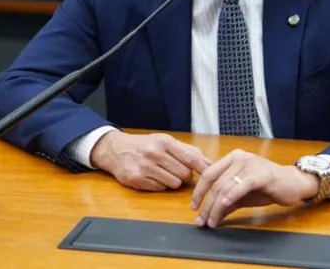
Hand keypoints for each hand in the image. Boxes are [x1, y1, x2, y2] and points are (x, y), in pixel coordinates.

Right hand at [91, 131, 210, 190]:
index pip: (190, 157)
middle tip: (177, 170)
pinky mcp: (137, 180)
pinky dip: (160, 185)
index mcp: (164, 142)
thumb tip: (208, 162)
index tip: (213, 174)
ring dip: (173, 181)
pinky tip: (153, 177)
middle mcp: (154, 153)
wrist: (116, 150)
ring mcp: (145, 167)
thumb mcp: (164, 141)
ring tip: (164, 173)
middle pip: (185, 174)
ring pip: (174, 184)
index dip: (203, 167)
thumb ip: (187, 150)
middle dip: (185, 175)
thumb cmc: (145, 145)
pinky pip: (160, 189)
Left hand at [190, 149, 318, 227]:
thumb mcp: (242, 195)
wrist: (294, 183)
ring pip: (226, 186)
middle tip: (201, 221)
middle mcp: (239, 157)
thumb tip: (209, 217)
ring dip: (216, 207)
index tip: (194, 207)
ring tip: (212, 221)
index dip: (199, 191)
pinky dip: (231, 196)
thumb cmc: (267, 187)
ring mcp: (251, 164)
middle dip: (206, 204)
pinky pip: (242, 185)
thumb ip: (226, 202)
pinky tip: (224, 206)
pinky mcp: (262, 174)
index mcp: (232, 158)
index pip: (209, 173)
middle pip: (215, 183)